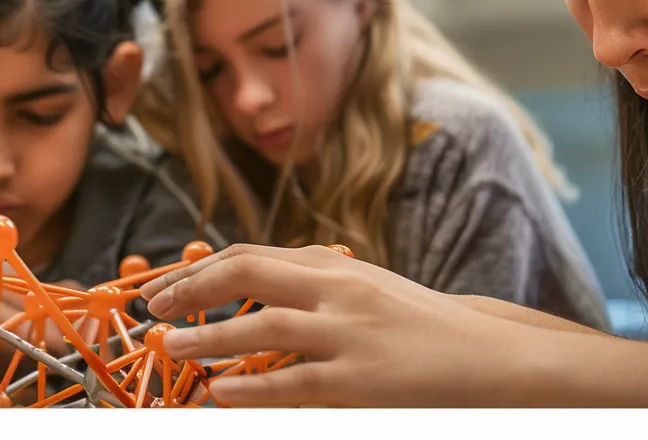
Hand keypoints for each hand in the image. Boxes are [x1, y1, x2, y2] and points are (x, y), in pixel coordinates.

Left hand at [138, 244, 542, 406]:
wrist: (493, 357)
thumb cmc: (421, 328)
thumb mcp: (365, 291)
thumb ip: (312, 286)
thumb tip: (247, 289)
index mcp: (334, 268)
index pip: (249, 255)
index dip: (197, 269)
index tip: (160, 286)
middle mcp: (338, 290)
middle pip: (247, 273)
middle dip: (192, 288)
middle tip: (153, 308)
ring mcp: (351, 334)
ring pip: (264, 327)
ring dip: (209, 336)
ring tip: (170, 344)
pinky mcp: (363, 381)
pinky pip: (296, 383)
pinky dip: (252, 388)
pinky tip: (219, 393)